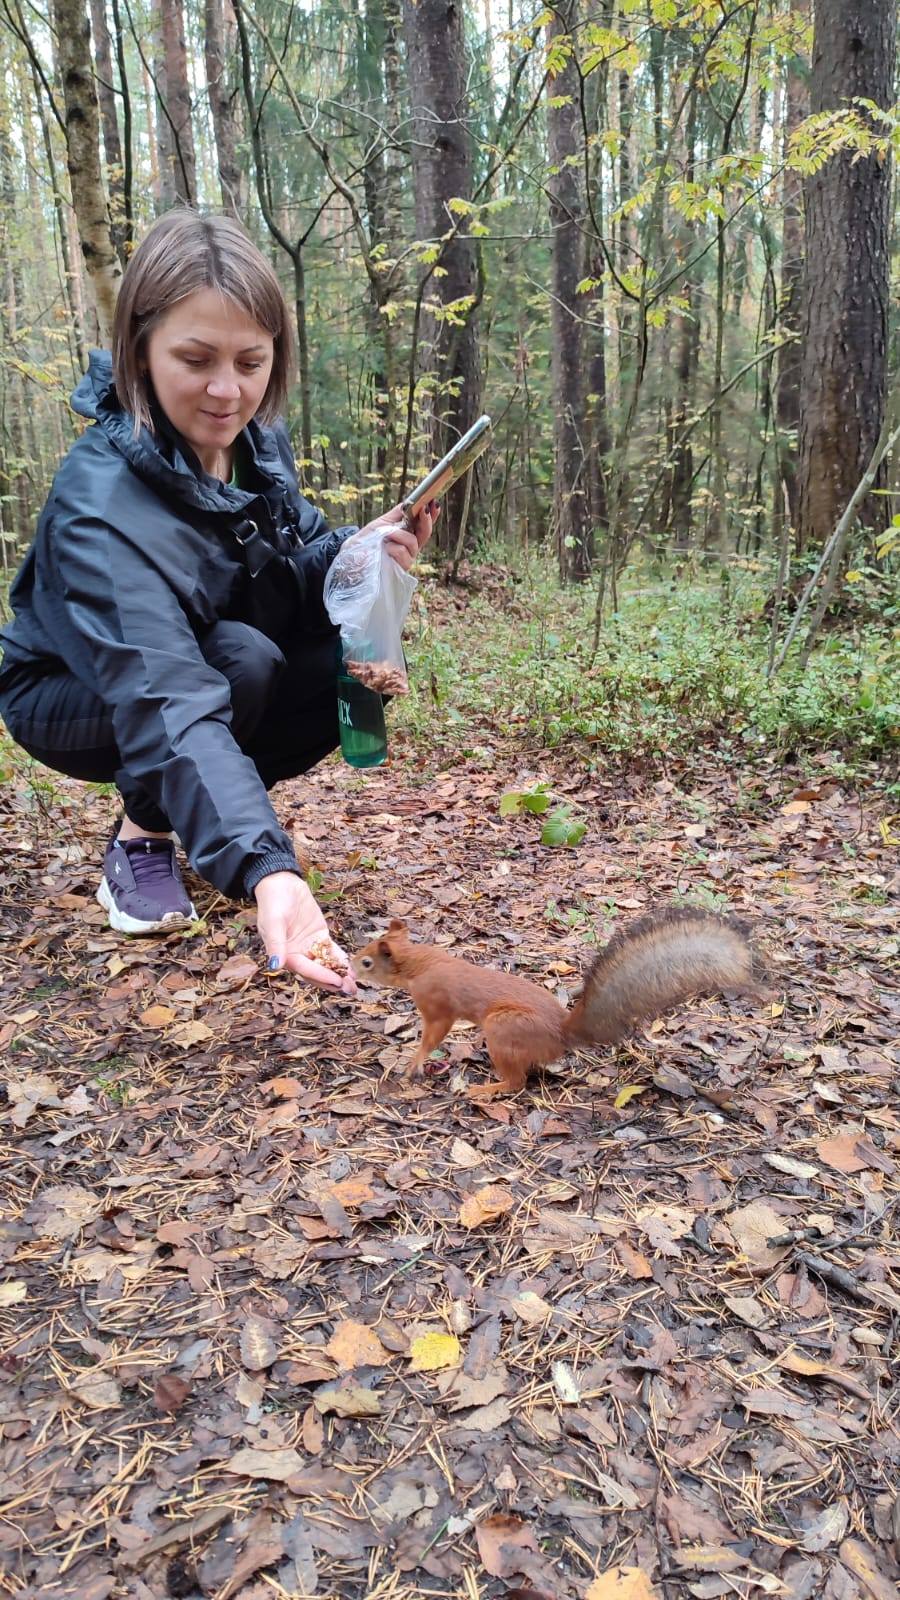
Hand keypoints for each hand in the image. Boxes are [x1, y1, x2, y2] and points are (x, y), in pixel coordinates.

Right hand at [254, 871, 355, 994]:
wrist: (281, 883)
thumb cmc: (273, 903)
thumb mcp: (272, 922)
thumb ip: (275, 944)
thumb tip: (275, 966)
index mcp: (284, 954)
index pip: (305, 969)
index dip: (321, 976)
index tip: (336, 981)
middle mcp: (297, 953)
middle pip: (316, 972)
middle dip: (333, 982)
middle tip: (349, 990)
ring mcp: (309, 946)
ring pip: (326, 964)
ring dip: (339, 975)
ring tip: (353, 985)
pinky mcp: (319, 936)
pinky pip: (331, 951)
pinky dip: (341, 961)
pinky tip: (352, 970)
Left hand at [356, 500, 439, 570]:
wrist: (354, 553)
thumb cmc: (369, 538)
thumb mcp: (383, 522)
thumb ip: (398, 513)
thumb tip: (411, 502)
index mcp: (409, 535)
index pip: (424, 525)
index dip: (432, 514)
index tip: (434, 502)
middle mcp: (411, 547)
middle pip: (426, 533)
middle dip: (426, 520)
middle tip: (424, 509)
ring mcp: (407, 558)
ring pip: (413, 542)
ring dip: (399, 534)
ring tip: (386, 534)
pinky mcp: (400, 568)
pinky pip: (402, 552)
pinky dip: (393, 547)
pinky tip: (385, 548)